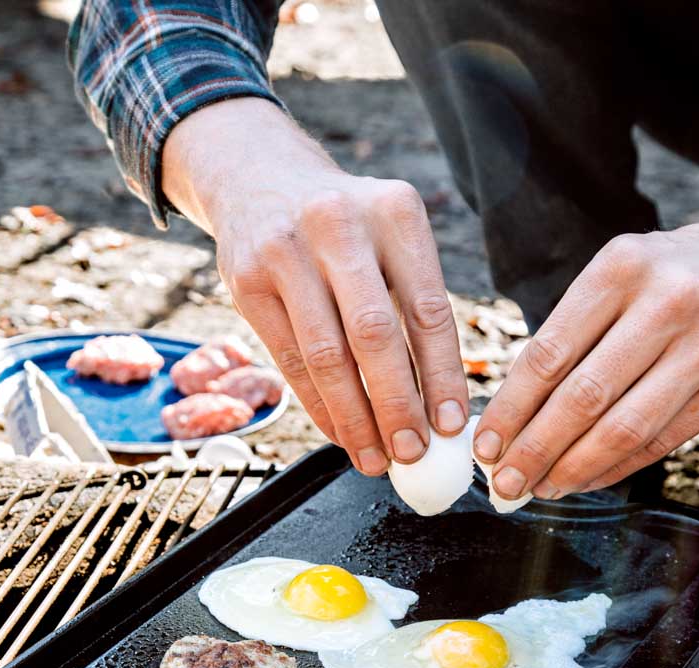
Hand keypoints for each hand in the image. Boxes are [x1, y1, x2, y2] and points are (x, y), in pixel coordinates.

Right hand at [162, 99, 467, 474]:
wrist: (260, 178)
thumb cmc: (344, 229)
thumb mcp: (387, 240)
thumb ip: (411, 308)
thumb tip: (437, 406)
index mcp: (394, 212)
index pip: (428, 309)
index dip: (443, 376)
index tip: (451, 426)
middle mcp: (339, 224)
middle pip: (374, 335)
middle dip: (396, 406)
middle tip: (411, 453)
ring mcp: (285, 250)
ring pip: (326, 356)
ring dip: (354, 418)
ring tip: (374, 458)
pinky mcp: (247, 280)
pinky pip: (289, 361)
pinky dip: (318, 407)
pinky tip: (340, 434)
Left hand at [473, 225, 698, 498]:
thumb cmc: (653, 278)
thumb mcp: (608, 280)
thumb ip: (563, 340)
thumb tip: (508, 424)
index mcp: (620, 270)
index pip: (549, 356)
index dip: (511, 410)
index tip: (484, 446)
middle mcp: (666, 303)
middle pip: (585, 398)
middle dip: (536, 450)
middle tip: (505, 483)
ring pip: (625, 428)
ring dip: (575, 468)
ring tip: (541, 488)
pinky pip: (660, 441)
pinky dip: (616, 467)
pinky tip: (584, 480)